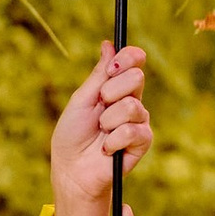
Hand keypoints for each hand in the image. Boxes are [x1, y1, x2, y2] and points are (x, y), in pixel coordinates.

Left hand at [50, 42, 152, 215]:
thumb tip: (108, 44)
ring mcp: (138, 121)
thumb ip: (98, 75)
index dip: (129, 57)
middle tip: (99, 105)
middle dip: (112, 91)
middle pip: (137, 77)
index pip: (134, 62)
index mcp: (116, 87)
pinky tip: (106, 149)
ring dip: (108, 120)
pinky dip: (113, 140)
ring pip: (132, 106)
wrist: (72, 171)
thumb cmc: (72, 136)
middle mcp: (131, 101)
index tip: (113, 65)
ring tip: (100, 133)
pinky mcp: (142, 142)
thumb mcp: (81, 100)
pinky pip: (133, 131)